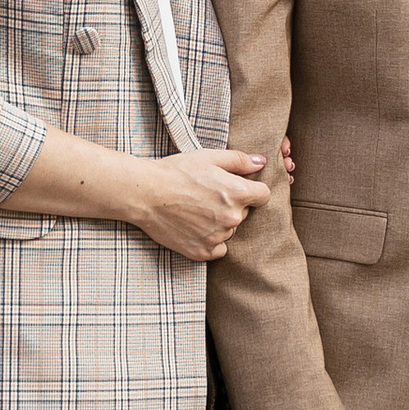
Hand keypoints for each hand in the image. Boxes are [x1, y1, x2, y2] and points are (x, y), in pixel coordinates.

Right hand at [130, 145, 269, 260]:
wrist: (145, 194)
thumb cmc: (176, 171)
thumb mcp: (209, 157)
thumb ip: (239, 160)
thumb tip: (261, 163)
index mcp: (238, 193)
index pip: (263, 196)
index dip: (252, 191)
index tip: (237, 188)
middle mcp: (232, 218)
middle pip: (244, 213)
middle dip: (231, 205)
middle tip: (206, 196)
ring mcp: (218, 237)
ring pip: (229, 230)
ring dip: (219, 223)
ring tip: (195, 210)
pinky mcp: (203, 252)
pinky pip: (218, 248)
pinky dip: (210, 240)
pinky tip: (194, 227)